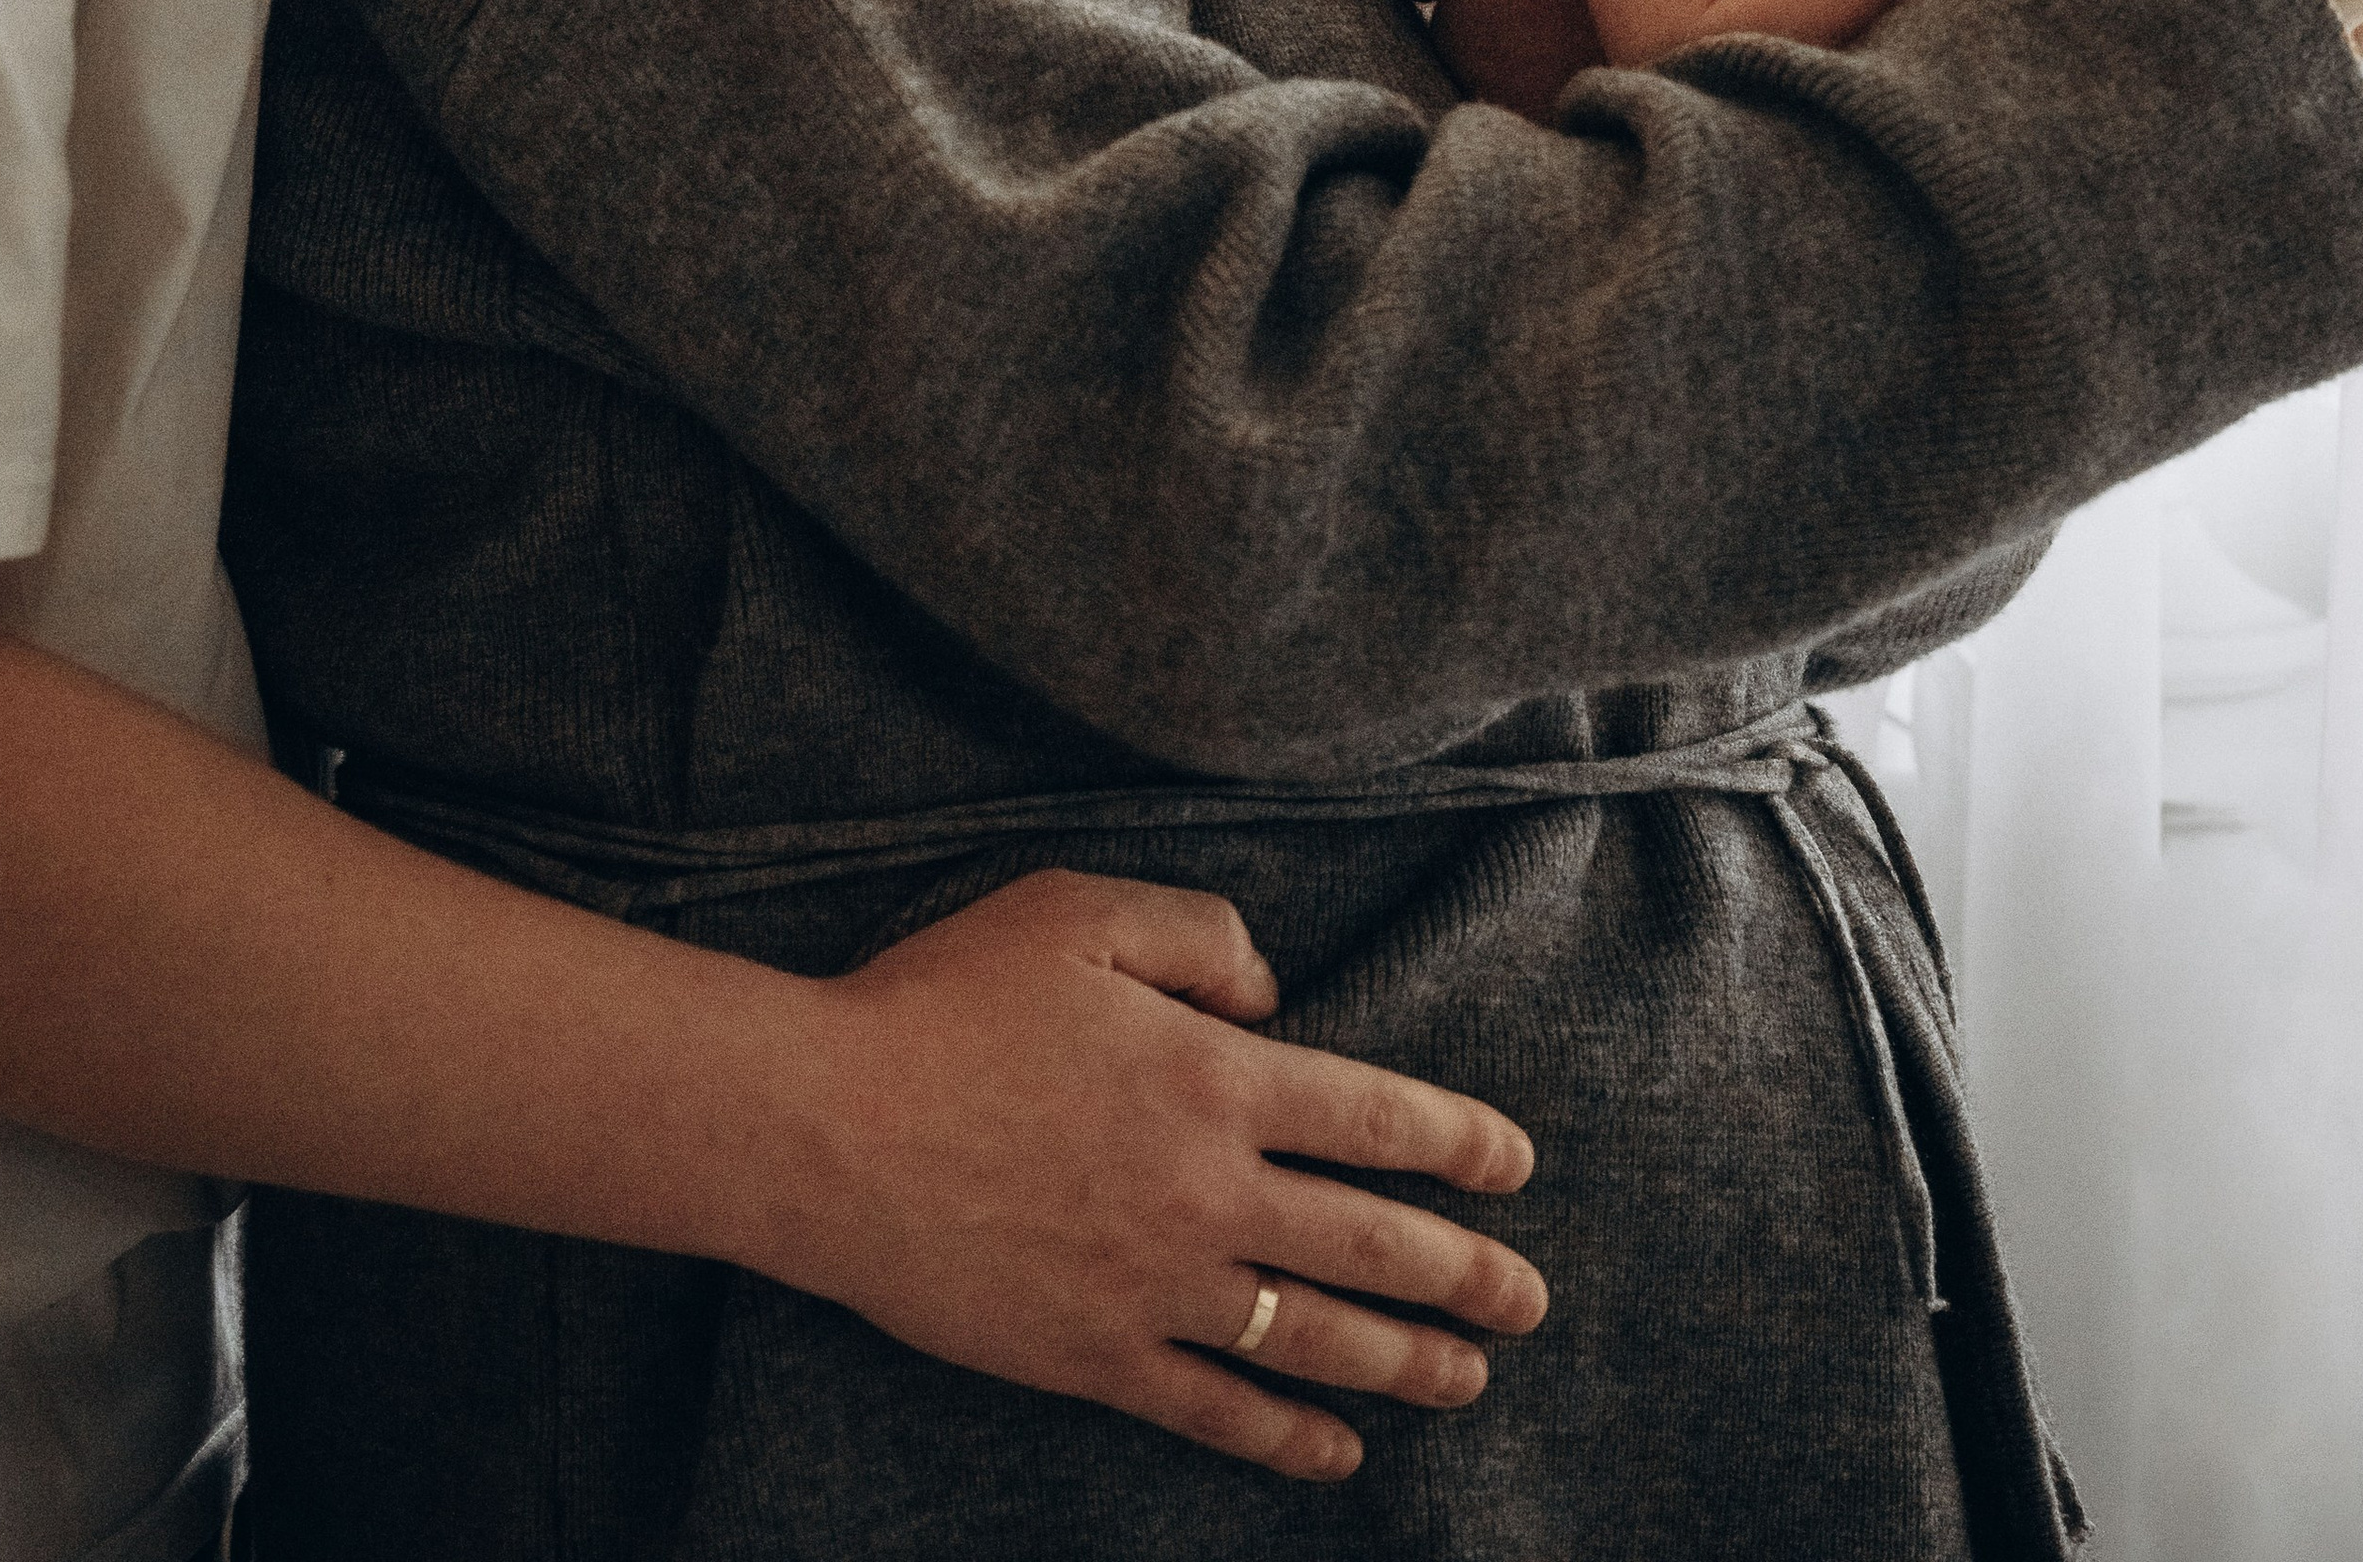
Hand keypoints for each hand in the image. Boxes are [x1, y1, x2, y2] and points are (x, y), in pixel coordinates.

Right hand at [778, 869, 1544, 1479]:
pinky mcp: (1093, 1357)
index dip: (1458, 1143)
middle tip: (1535, 1298)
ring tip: (1470, 1377)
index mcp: (1213, 1078)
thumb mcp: (1080, 910)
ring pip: (1313, 1336)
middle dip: (1467, 1272)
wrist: (827, 1127)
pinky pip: (1214, 1412)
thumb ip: (1202, 935)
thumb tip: (1276, 994)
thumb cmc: (945, 1001)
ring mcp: (1154, 1288)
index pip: (1375, 1117)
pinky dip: (1285, 1438)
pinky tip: (1336, 1453)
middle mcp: (1206, 1192)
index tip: (1518, 1167)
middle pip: (1370, 1242)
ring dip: (1405, 1362)